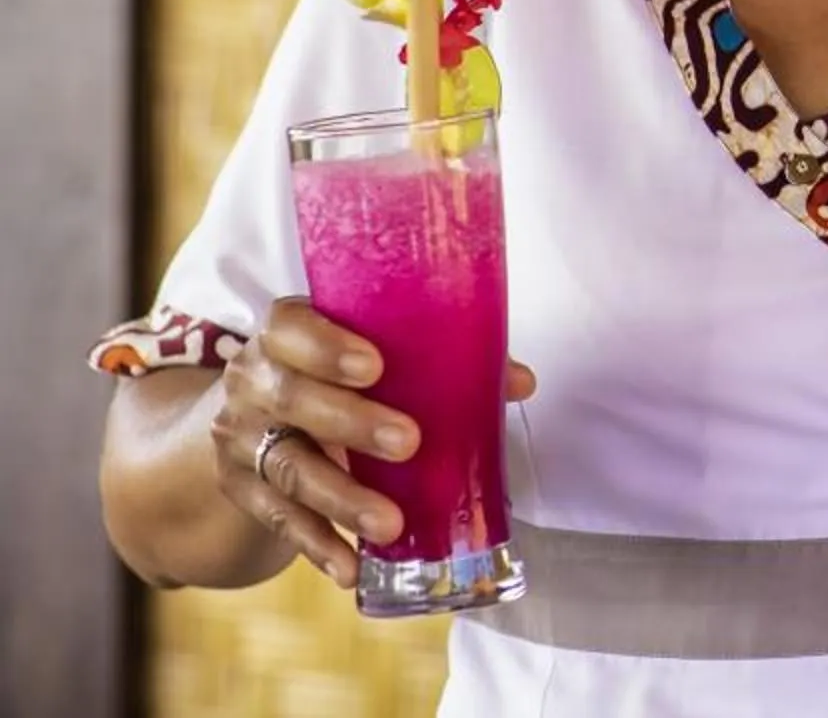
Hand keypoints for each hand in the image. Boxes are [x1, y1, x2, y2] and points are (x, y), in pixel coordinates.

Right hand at [209, 296, 535, 586]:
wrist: (253, 418)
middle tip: (409, 442)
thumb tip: (519, 382)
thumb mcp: (368, 355)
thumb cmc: (333, 376)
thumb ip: (438, 360)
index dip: (327, 346)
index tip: (376, 365)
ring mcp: (242, 438)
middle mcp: (253, 381)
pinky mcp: (241, 490)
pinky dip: (318, 544)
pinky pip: (280, 520)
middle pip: (292, 399)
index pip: (290, 326)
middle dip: (351, 422)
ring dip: (342, 498)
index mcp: (285, 334)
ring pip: (287, 467)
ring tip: (390, 524)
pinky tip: (352, 568)